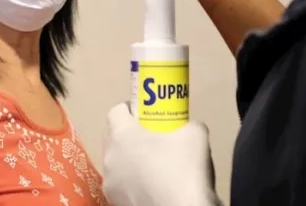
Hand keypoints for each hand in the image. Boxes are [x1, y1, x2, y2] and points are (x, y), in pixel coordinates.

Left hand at [102, 102, 220, 205]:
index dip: (131, 109)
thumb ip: (187, 124)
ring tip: (153, 164)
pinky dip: (131, 181)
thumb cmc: (184, 169)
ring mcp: (109, 182)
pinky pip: (121, 184)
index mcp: (122, 135)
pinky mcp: (114, 201)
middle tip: (151, 137)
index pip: (116, 111)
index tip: (148, 115)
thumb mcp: (195, 134)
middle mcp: (109, 157)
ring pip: (115, 162)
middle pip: (112, 136)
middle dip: (129, 133)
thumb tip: (186, 128)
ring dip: (129, 159)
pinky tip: (152, 186)